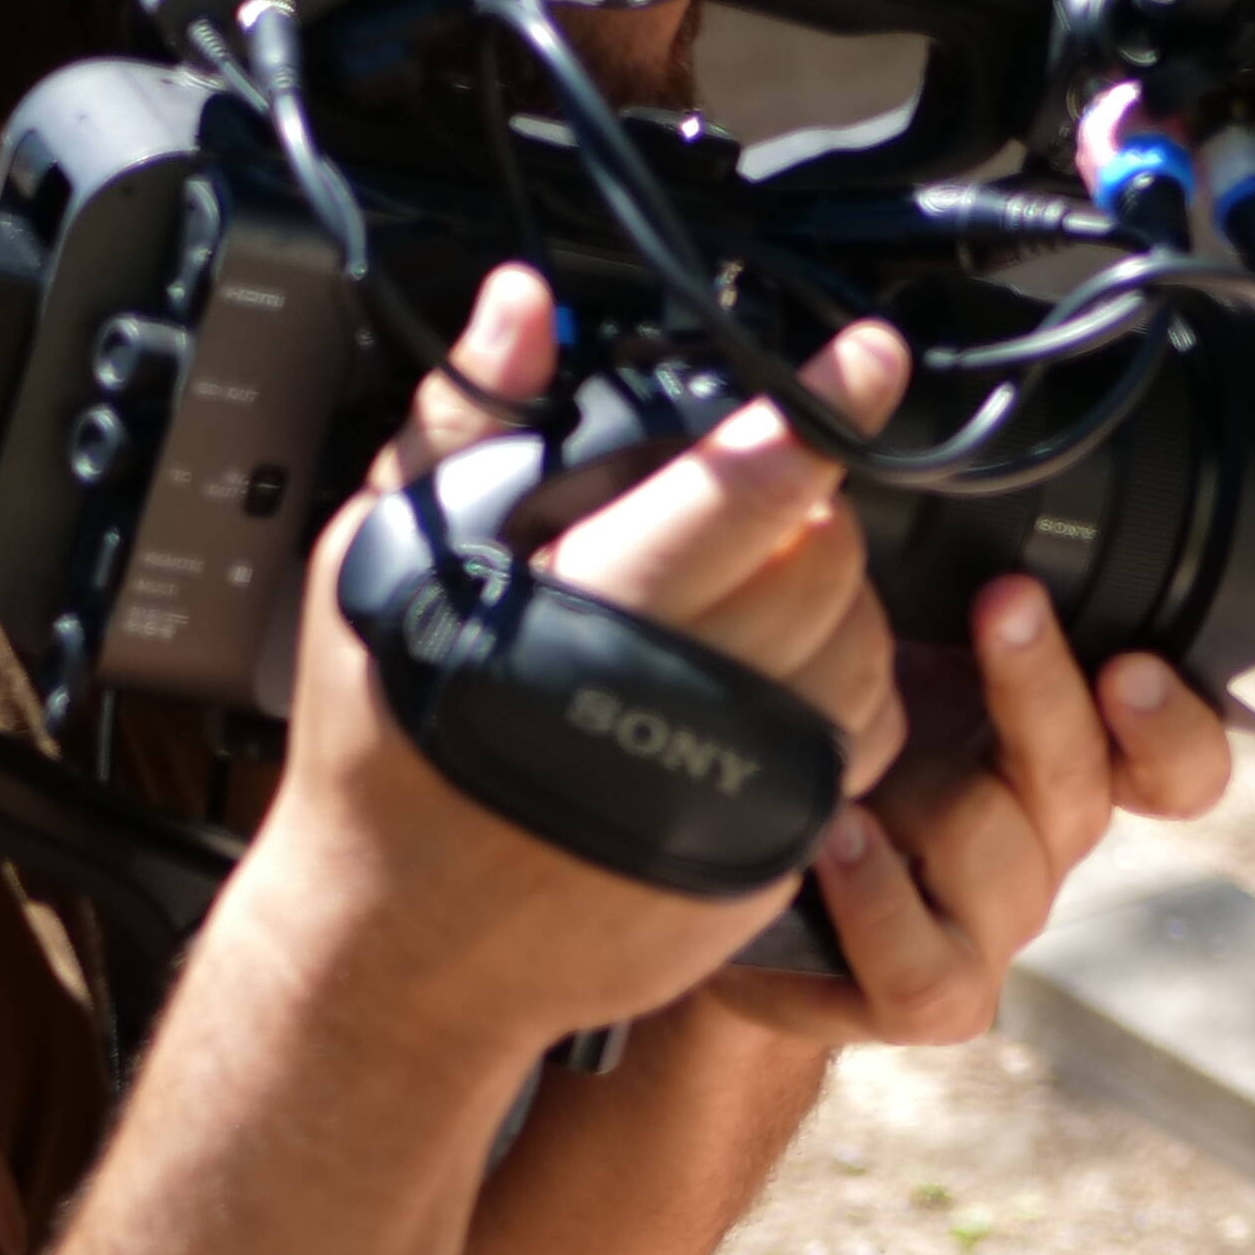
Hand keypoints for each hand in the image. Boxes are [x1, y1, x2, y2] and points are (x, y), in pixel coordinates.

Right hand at [265, 268, 910, 1058]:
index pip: (746, 486)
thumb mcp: (388, 566)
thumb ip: (466, 424)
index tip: (869, 355)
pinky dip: (837, 691)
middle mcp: (686, 693)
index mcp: (593, 609)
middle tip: (735, 512)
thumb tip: (522, 306)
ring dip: (824, 600)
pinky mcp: (777, 837)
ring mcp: (743, 775)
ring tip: (727, 605)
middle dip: (800, 509)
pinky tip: (760, 685)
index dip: (820, 409)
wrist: (400, 948)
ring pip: (860, 640)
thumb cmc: (385, 751)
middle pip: (822, 553)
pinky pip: (865, 734)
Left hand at [709, 575, 1236, 1048]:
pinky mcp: (930, 995)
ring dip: (926, 793)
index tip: (1132, 660)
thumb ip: (939, 587)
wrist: (725, 873)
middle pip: (1084, 781)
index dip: (1175, 721)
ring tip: (857, 750)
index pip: (1182, 761)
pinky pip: (925, 961)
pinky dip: (878, 896)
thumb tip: (929, 472)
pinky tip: (833, 836)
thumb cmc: (816, 732)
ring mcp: (996, 925)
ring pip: (999, 857)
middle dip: (1042, 688)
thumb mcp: (883, 644)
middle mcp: (1048, 842)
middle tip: (1004, 602)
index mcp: (1067, 760)